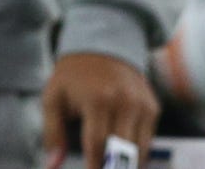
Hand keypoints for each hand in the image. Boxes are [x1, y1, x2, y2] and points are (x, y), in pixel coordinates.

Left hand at [42, 52, 158, 168]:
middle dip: (111, 167)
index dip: (93, 166)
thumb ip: (52, 132)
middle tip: (100, 168)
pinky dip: (136, 153)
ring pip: (139, 150)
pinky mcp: (153, 107)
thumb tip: (52, 164)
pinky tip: (122, 157)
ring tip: (110, 164)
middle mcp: (124, 103)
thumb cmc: (73, 77)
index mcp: (97, 100)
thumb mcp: (54, 97)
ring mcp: (142, 106)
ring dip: (126, 164)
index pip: (97, 144)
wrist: (102, 47)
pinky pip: (148, 140)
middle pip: (121, 151)